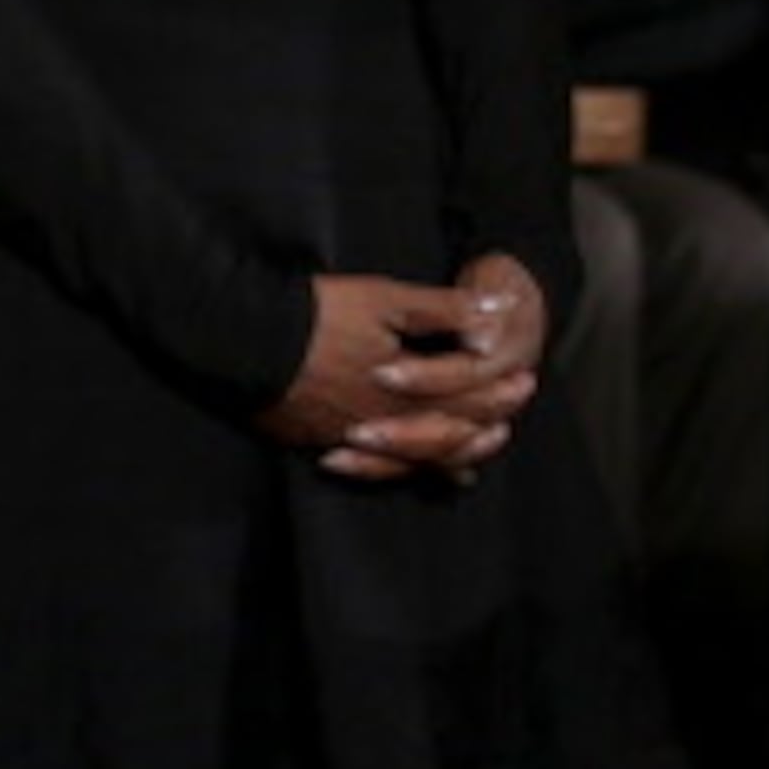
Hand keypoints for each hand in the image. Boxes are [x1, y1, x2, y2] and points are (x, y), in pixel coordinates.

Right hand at [259, 267, 535, 483]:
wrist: (244, 338)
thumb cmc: (316, 315)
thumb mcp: (384, 299)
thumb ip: (443, 309)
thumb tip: (500, 310)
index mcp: (408, 388)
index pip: (466, 396)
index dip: (497, 392)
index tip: (525, 384)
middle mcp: (386, 422)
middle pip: (443, 433)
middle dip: (477, 427)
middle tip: (505, 426)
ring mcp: (350, 435)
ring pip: (408, 458)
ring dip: (439, 458)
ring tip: (464, 465)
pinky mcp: (316, 438)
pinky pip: (366, 465)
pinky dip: (390, 469)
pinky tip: (395, 468)